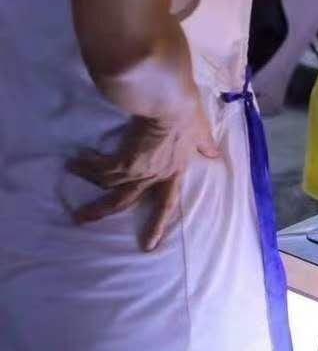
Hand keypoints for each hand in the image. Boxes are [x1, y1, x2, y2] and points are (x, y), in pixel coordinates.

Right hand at [68, 99, 219, 250]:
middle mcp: (155, 176)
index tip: (148, 246)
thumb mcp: (200, 132)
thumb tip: (214, 154)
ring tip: (71, 175)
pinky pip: (102, 168)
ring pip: (109, 186)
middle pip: (127, 201)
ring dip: (89, 181)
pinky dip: (88, 165)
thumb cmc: (187, 115)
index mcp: (175, 172)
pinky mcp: (125, 160)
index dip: (157, 225)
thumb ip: (204, 145)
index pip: (168, 204)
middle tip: (81, 219)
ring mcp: (139, 170)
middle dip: (103, 211)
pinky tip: (76, 161)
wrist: (172, 104)